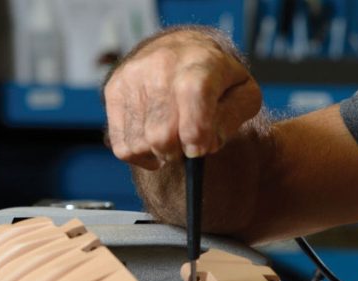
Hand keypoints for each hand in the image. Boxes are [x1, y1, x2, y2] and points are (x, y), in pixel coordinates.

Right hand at [103, 28, 262, 168]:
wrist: (181, 49)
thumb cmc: (218, 79)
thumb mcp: (243, 93)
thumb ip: (233, 117)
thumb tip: (209, 142)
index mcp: (200, 62)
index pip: (193, 96)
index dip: (197, 132)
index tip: (201, 148)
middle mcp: (162, 66)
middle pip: (162, 134)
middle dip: (180, 152)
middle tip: (188, 145)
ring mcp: (133, 77)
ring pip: (141, 143)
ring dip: (160, 154)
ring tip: (173, 139)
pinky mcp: (114, 90)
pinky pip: (122, 145)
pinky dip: (140, 154)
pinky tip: (154, 143)